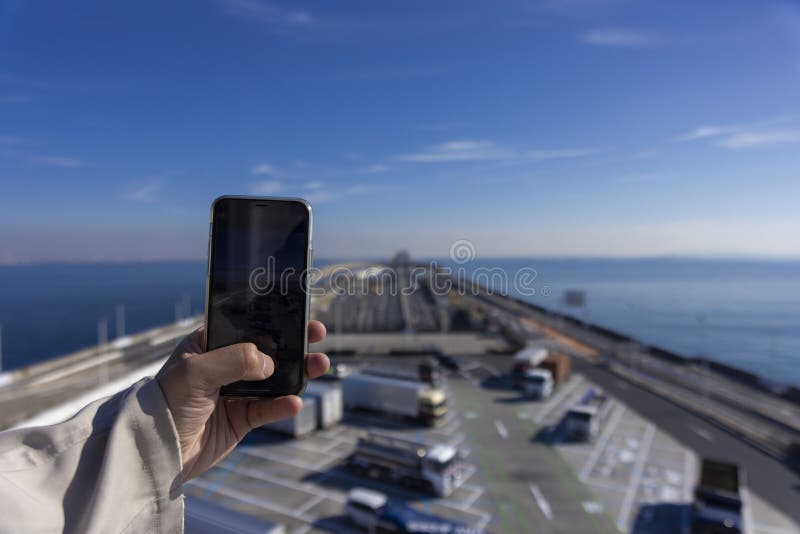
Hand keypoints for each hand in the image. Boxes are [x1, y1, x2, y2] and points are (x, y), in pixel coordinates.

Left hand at [156, 320, 328, 480]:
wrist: (155, 451)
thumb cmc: (165, 403)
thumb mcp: (195, 372)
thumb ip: (234, 360)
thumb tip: (269, 363)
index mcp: (208, 344)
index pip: (245, 325)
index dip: (271, 318)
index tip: (296, 312)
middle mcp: (224, 365)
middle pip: (267, 349)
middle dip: (293, 342)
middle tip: (316, 333)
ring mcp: (235, 392)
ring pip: (275, 378)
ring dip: (299, 372)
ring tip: (319, 365)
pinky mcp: (241, 418)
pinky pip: (269, 409)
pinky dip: (284, 405)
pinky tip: (294, 402)